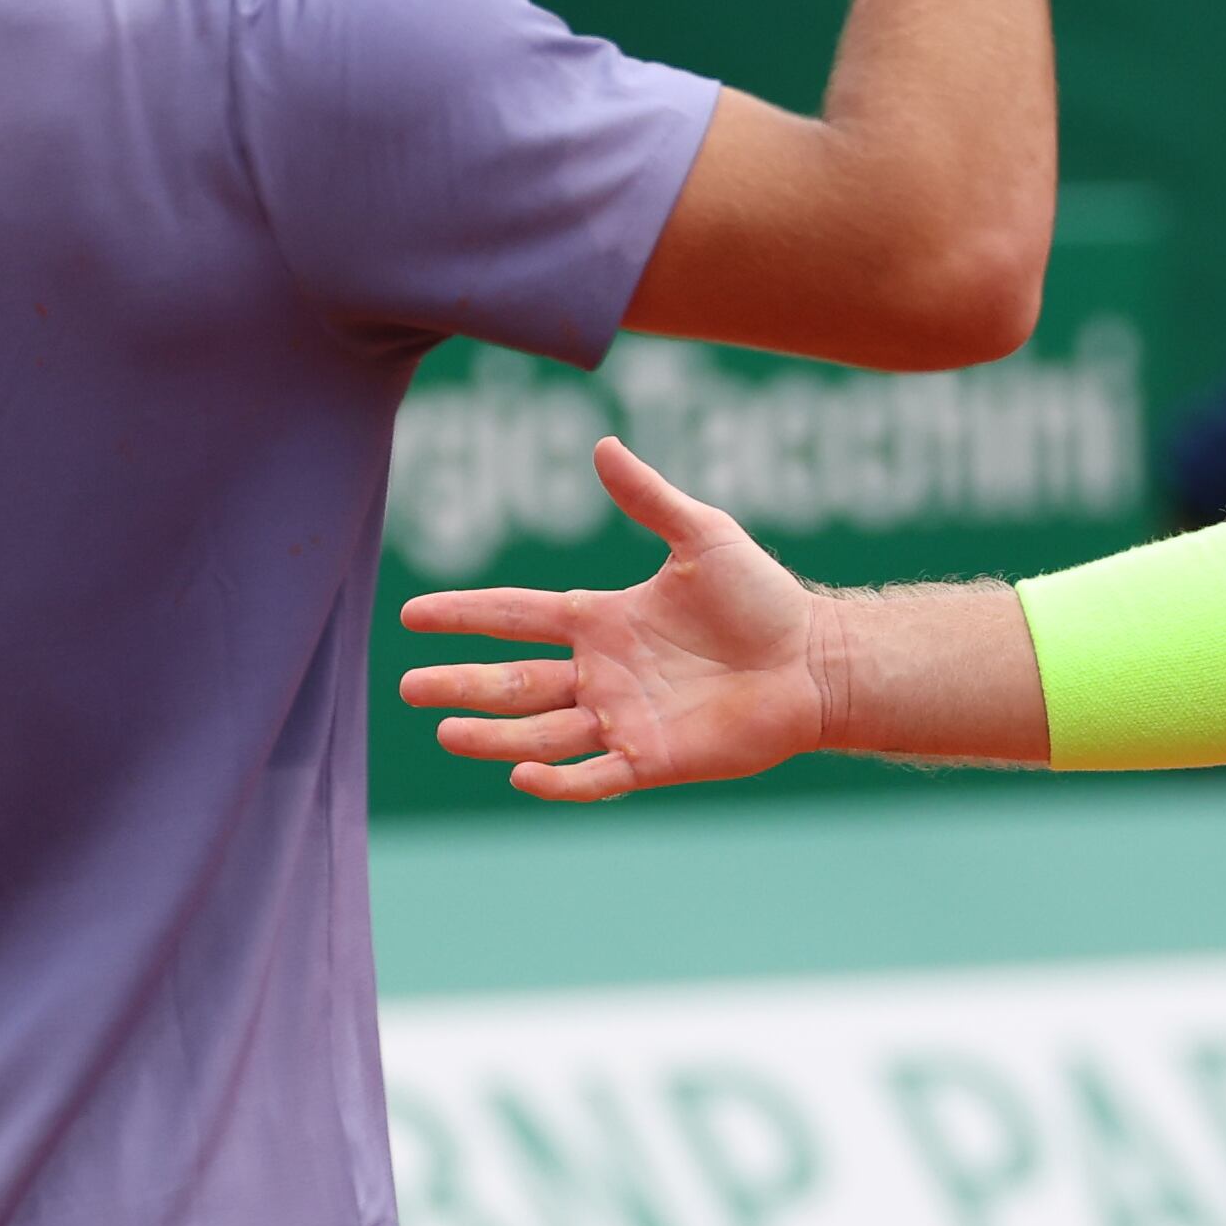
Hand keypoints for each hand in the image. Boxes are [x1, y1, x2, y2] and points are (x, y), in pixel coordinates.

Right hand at [397, 438, 832, 801]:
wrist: (815, 661)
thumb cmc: (763, 598)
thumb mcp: (703, 536)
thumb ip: (649, 497)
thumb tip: (602, 445)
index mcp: (602, 620)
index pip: (516, 616)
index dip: (465, 615)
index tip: (413, 614)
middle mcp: (601, 673)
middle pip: (514, 682)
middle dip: (461, 684)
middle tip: (410, 688)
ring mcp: (623, 719)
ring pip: (541, 732)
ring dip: (494, 736)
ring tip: (448, 732)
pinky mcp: (653, 759)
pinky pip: (595, 775)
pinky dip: (559, 780)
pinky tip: (521, 774)